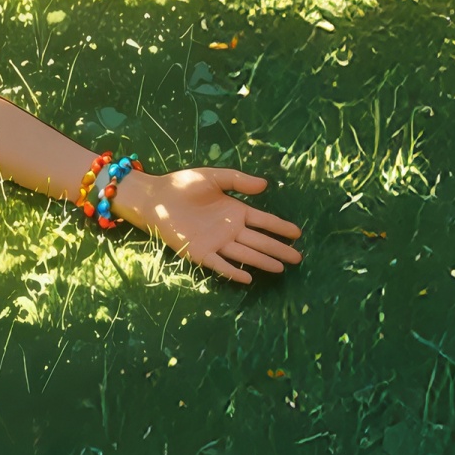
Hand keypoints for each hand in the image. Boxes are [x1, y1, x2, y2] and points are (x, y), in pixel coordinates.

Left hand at [112, 168, 303, 283]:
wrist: (156, 198)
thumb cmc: (183, 185)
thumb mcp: (214, 177)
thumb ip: (238, 180)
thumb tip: (265, 185)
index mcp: (235, 211)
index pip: (264, 221)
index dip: (280, 227)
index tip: (298, 234)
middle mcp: (229, 229)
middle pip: (259, 241)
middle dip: (278, 249)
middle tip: (297, 258)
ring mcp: (216, 242)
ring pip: (244, 253)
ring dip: (262, 261)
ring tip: (280, 269)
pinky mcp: (200, 253)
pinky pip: (219, 264)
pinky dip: (233, 271)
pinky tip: (248, 277)